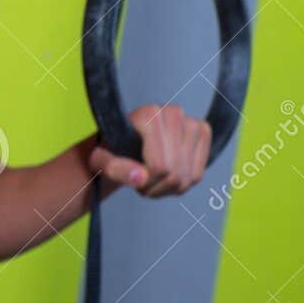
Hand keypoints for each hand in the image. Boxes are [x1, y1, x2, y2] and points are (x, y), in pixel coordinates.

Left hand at [87, 103, 210, 197]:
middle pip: (174, 173)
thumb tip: (141, 177)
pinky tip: (166, 179)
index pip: (159, 166)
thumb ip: (114, 168)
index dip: (145, 181)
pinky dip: (182, 185)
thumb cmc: (110, 150)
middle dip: (156, 187)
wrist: (124, 143)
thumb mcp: (100, 160)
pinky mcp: (203, 133)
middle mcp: (173, 113)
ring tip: (150, 181)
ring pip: (187, 177)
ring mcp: (192, 122)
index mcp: (148, 115)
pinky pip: (197, 174)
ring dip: (168, 189)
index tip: (132, 177)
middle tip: (140, 183)